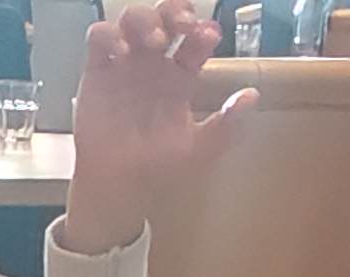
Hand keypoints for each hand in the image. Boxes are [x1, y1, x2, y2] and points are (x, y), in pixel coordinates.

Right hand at [56, 0, 254, 255]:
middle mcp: (154, 65)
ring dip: (145, 20)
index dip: (202, 32)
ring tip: (155, 42)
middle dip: (174, 12)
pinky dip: (108, 35)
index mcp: (181, 77)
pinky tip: (121, 53)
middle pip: (164, 18)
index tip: (208, 36)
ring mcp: (125, 66)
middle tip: (182, 26)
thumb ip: (227, 123)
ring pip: (133, 20)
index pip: (195, 41)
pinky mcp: (97, 72)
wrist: (120, 186)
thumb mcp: (201, 149)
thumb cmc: (160, 168)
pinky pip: (98, 38)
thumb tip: (253, 94)